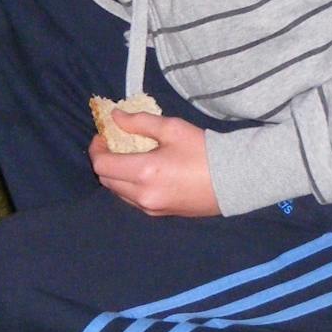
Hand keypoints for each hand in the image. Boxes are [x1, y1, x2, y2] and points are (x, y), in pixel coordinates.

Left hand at [90, 111, 220, 216]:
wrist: (235, 180)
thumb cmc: (205, 151)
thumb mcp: (172, 128)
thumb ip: (140, 122)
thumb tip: (116, 117)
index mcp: (145, 172)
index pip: (102, 165)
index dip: (97, 148)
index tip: (104, 136)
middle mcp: (143, 195)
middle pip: (106, 180)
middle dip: (104, 161)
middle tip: (113, 145)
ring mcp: (151, 208)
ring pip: (117, 192)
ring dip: (115, 175)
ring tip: (127, 158)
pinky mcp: (160, 214)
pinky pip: (132, 201)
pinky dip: (128, 186)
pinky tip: (142, 173)